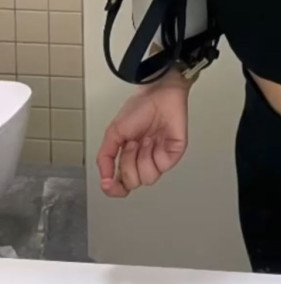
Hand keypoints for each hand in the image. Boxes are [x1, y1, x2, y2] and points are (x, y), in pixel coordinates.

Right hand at [96, 83, 188, 197]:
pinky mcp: (173, 154)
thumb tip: (105, 180)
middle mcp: (143, 160)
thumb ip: (105, 158)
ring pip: (148, 179)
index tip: (108, 184)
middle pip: (132, 183)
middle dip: (128, 164)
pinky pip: (162, 167)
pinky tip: (154, 140)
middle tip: (130, 144)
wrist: (159, 94)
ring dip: (141, 158)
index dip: (114, 189)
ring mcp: (158, 158)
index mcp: (128, 157)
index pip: (121, 185)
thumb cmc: (139, 108)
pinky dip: (154, 153)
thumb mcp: (113, 132)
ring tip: (143, 140)